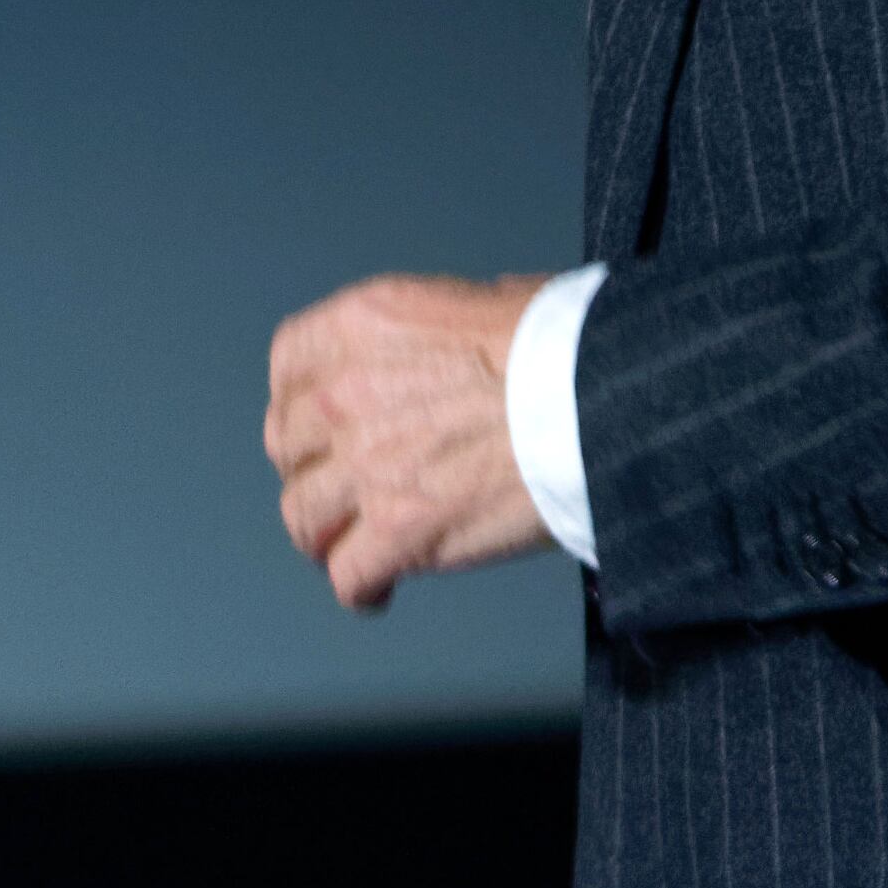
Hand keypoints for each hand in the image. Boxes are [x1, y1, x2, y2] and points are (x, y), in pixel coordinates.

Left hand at [265, 271, 553, 609]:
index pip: (290, 364)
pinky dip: (362, 588)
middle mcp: (347, 393)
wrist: (598, 398)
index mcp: (363, 325)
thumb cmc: (566, 346)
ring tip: (346, 546)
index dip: (303, 399)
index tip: (320, 421)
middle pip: (288, 444)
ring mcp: (366, 466)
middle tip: (336, 487)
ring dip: (323, 535)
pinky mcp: (399, 530)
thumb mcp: (488, 297)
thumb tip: (454, 346)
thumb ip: (443, 329)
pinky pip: (349, 574)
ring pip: (302, 516)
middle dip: (311, 468)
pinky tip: (378, 589)